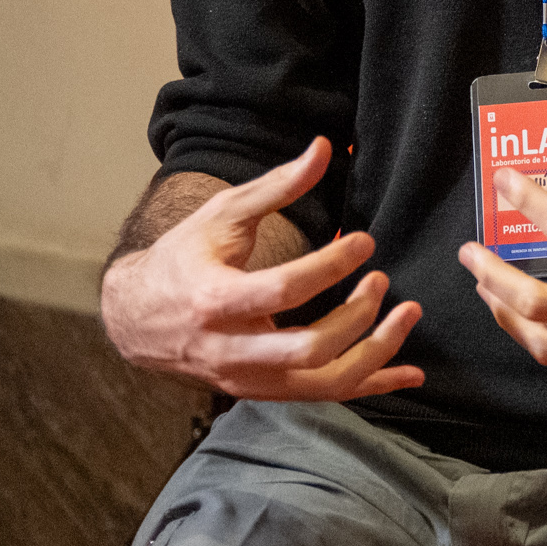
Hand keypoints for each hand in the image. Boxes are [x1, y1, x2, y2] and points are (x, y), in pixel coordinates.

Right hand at [99, 138, 423, 400]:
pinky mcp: (263, 392)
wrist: (136, 318)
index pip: (283, 290)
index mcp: (214, 301)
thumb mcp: (222, 214)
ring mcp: (248, 380)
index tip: (365, 241)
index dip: (331, 266)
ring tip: (408, 313)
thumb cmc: (183, 257)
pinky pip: (324, 396)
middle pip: (308, 350)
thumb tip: (323, 148)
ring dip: (377, 353)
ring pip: (323, 384)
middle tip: (381, 278)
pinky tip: (410, 372)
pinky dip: (371, 385)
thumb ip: (277, 186)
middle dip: (357, 316)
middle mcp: (230, 350)